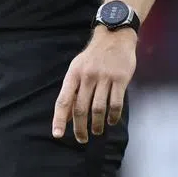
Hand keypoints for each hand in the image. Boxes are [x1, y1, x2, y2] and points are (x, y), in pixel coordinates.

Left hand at [52, 26, 136, 143]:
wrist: (115, 37)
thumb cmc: (93, 57)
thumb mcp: (77, 69)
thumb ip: (72, 91)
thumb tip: (66, 116)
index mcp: (73, 74)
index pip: (64, 100)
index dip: (59, 119)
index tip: (57, 134)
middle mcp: (87, 76)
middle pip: (81, 108)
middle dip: (80, 128)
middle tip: (81, 139)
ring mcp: (104, 77)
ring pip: (98, 109)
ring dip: (97, 125)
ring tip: (97, 132)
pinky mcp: (120, 79)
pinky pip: (116, 103)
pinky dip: (113, 116)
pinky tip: (111, 122)